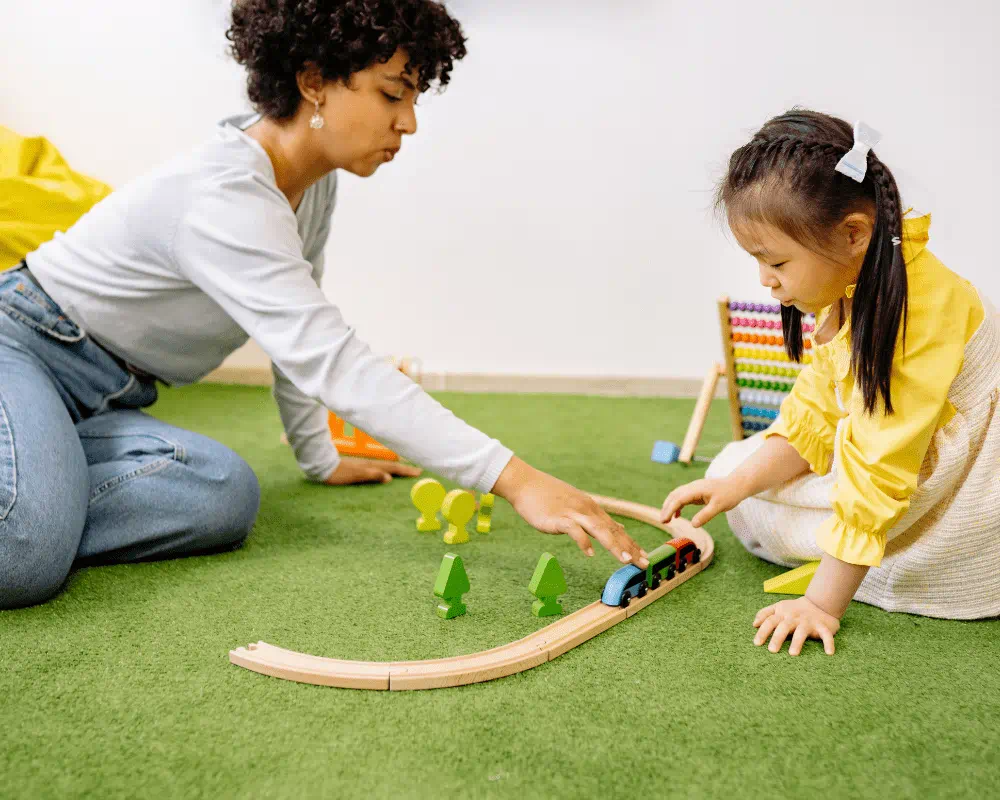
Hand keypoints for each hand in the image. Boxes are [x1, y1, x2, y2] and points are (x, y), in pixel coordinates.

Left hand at [323, 457, 421, 485]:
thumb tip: (389, 478)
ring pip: (386, 466)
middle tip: (418, 471)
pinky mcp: (361, 468)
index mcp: (372, 466)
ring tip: (407, 470)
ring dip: (398, 468)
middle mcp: (371, 464)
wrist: (323, 466)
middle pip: (392, 465)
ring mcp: (366, 465)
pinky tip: (387, 472)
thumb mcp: (355, 476)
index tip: (419, 472)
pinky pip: (380, 468)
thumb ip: (372, 475)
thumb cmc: (338, 473)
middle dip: (405, 468)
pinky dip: (388, 470)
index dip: (406, 470)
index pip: (393, 468)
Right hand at [492, 457, 648, 567]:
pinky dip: (584, 542)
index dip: (631, 543)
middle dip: (630, 548)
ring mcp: (573, 513)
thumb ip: (593, 518)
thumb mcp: (576, 505)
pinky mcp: (559, 518)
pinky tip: (590, 554)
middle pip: (612, 531)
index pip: (616, 528)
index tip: (645, 556)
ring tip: (626, 560)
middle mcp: (587, 510)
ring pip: (599, 530)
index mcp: (591, 509)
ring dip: (614, 545)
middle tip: (645, 563)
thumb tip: (612, 528)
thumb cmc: (547, 496)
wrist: (525, 483)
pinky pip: (574, 531)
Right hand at [659, 477, 746, 526]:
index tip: (664, 520)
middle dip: (666, 508)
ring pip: (676, 496)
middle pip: (674, 496)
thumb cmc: (729, 494)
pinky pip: (682, 497)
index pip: (678, 499)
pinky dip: (677, 506)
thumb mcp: (719, 506)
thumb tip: (693, 525)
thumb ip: (705, 515)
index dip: (669, 509)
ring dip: (670, 506)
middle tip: (662, 521)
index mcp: (696, 489)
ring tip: (666, 519)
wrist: (736, 484)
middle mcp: (692, 487)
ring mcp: (693, 489)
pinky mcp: (696, 492)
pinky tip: (677, 516)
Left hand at [753, 596, 839, 655]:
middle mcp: (794, 618)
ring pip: (802, 632)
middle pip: (784, 627)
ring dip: (797, 642)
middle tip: (772, 650)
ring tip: (793, 654)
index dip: (763, 632)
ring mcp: (808, 622)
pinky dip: (829, 643)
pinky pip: (826, 635)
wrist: (819, 603)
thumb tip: (754, 624)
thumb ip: (765, 614)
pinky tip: (829, 653)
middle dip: (777, 638)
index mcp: (783, 614)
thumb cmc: (794, 609)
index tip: (756, 644)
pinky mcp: (823, 627)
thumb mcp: (779, 607)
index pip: (770, 621)